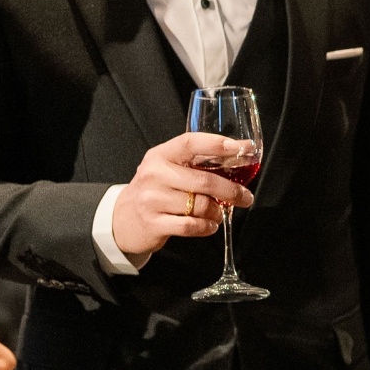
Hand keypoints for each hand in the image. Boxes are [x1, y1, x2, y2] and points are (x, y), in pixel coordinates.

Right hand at [112, 132, 255, 258]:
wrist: (123, 220)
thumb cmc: (156, 191)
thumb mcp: (168, 169)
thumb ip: (197, 162)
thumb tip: (242, 151)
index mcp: (160, 156)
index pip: (190, 143)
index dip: (216, 144)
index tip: (240, 148)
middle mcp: (154, 175)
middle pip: (204, 180)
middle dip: (232, 191)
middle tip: (246, 197)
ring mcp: (152, 200)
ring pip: (201, 206)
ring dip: (218, 212)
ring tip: (219, 213)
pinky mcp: (154, 223)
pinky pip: (192, 226)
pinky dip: (207, 227)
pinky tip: (209, 225)